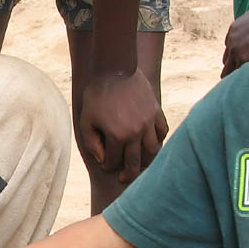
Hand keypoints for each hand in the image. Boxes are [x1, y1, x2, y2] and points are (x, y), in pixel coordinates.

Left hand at [79, 68, 167, 183]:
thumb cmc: (96, 95)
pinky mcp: (156, 112)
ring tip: (140, 165)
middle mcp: (135, 132)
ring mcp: (148, 122)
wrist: (114, 68)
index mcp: (116, 135)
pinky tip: (151, 145)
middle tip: (124, 179)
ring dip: (145, 161)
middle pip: (134, 162)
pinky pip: (162, 132)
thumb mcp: (86, 120)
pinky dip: (158, 141)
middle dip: (128, 174)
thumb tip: (103, 160)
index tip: (107, 167)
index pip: (114, 161)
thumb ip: (92, 143)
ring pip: (152, 151)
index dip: (109, 167)